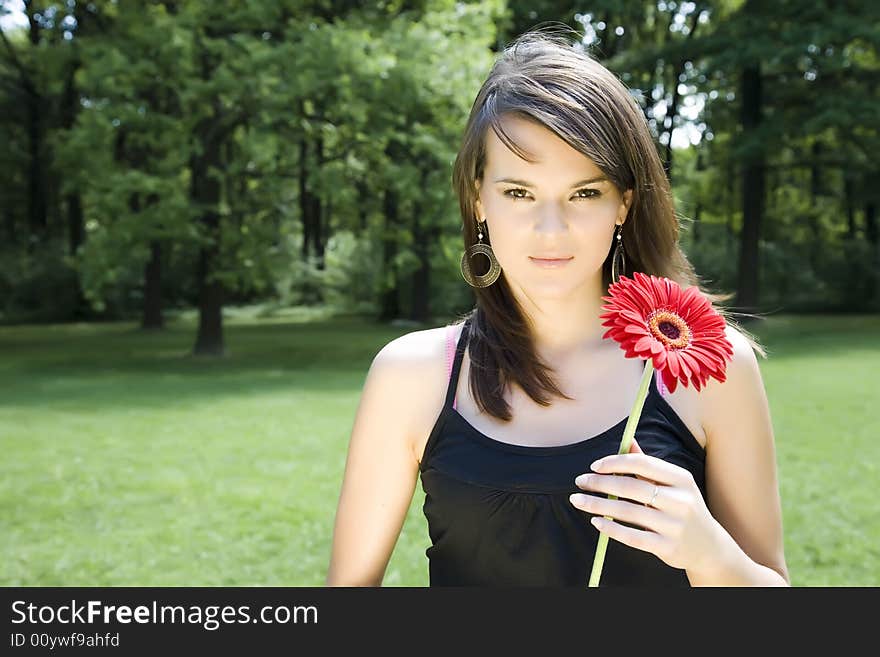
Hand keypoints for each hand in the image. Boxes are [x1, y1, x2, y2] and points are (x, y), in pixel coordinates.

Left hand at [570, 438, 723, 572]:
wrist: (709, 547)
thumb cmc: (683, 508)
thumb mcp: (674, 484)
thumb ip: (648, 464)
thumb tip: (627, 441)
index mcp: (681, 479)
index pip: (642, 463)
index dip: (615, 462)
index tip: (594, 466)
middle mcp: (680, 501)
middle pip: (631, 487)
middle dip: (599, 483)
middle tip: (579, 482)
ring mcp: (675, 526)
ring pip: (627, 512)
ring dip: (597, 505)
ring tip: (578, 501)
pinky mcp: (667, 547)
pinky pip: (632, 536)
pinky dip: (611, 529)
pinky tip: (596, 522)